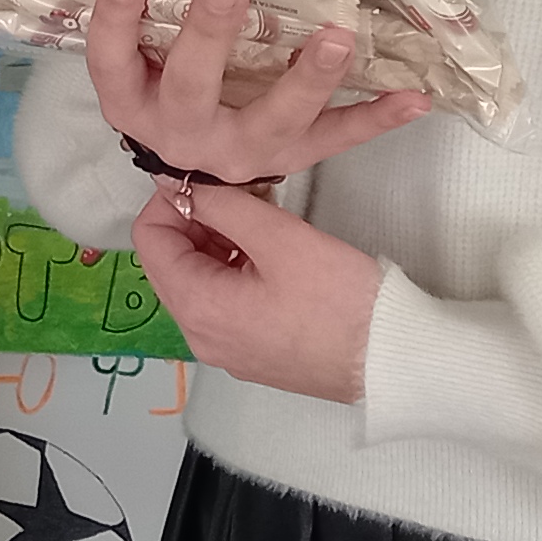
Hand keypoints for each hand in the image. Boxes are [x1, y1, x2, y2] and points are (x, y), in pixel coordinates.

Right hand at [84, 0, 426, 191]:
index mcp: (134, 102)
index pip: (111, 60)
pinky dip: (377, 120)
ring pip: (273, 118)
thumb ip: (142, 21)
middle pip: (191, 87)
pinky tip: (415, 98)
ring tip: (337, 37)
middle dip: (210, 36)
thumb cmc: (166, 101)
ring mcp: (241, 151)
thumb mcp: (136, 69)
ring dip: (309, 78)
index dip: (115, 18)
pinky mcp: (290, 158)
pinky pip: (335, 139)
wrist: (196, 192)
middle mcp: (182, 132)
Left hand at [131, 182, 377, 400]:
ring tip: (262, 220)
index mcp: (198, 308)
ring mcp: (226, 348)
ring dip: (218, 242)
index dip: (170, 199)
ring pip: (198, 279)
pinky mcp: (253, 352)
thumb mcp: (280, 239)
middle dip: (197, 220)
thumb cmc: (343, 305)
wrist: (393, 361)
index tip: (205, 178)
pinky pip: (224, 302)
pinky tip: (272, 253)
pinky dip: (235, 269)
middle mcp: (201, 336)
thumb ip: (224, 205)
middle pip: (169, 261)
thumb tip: (180, 183)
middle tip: (241, 196)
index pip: (148, 239)